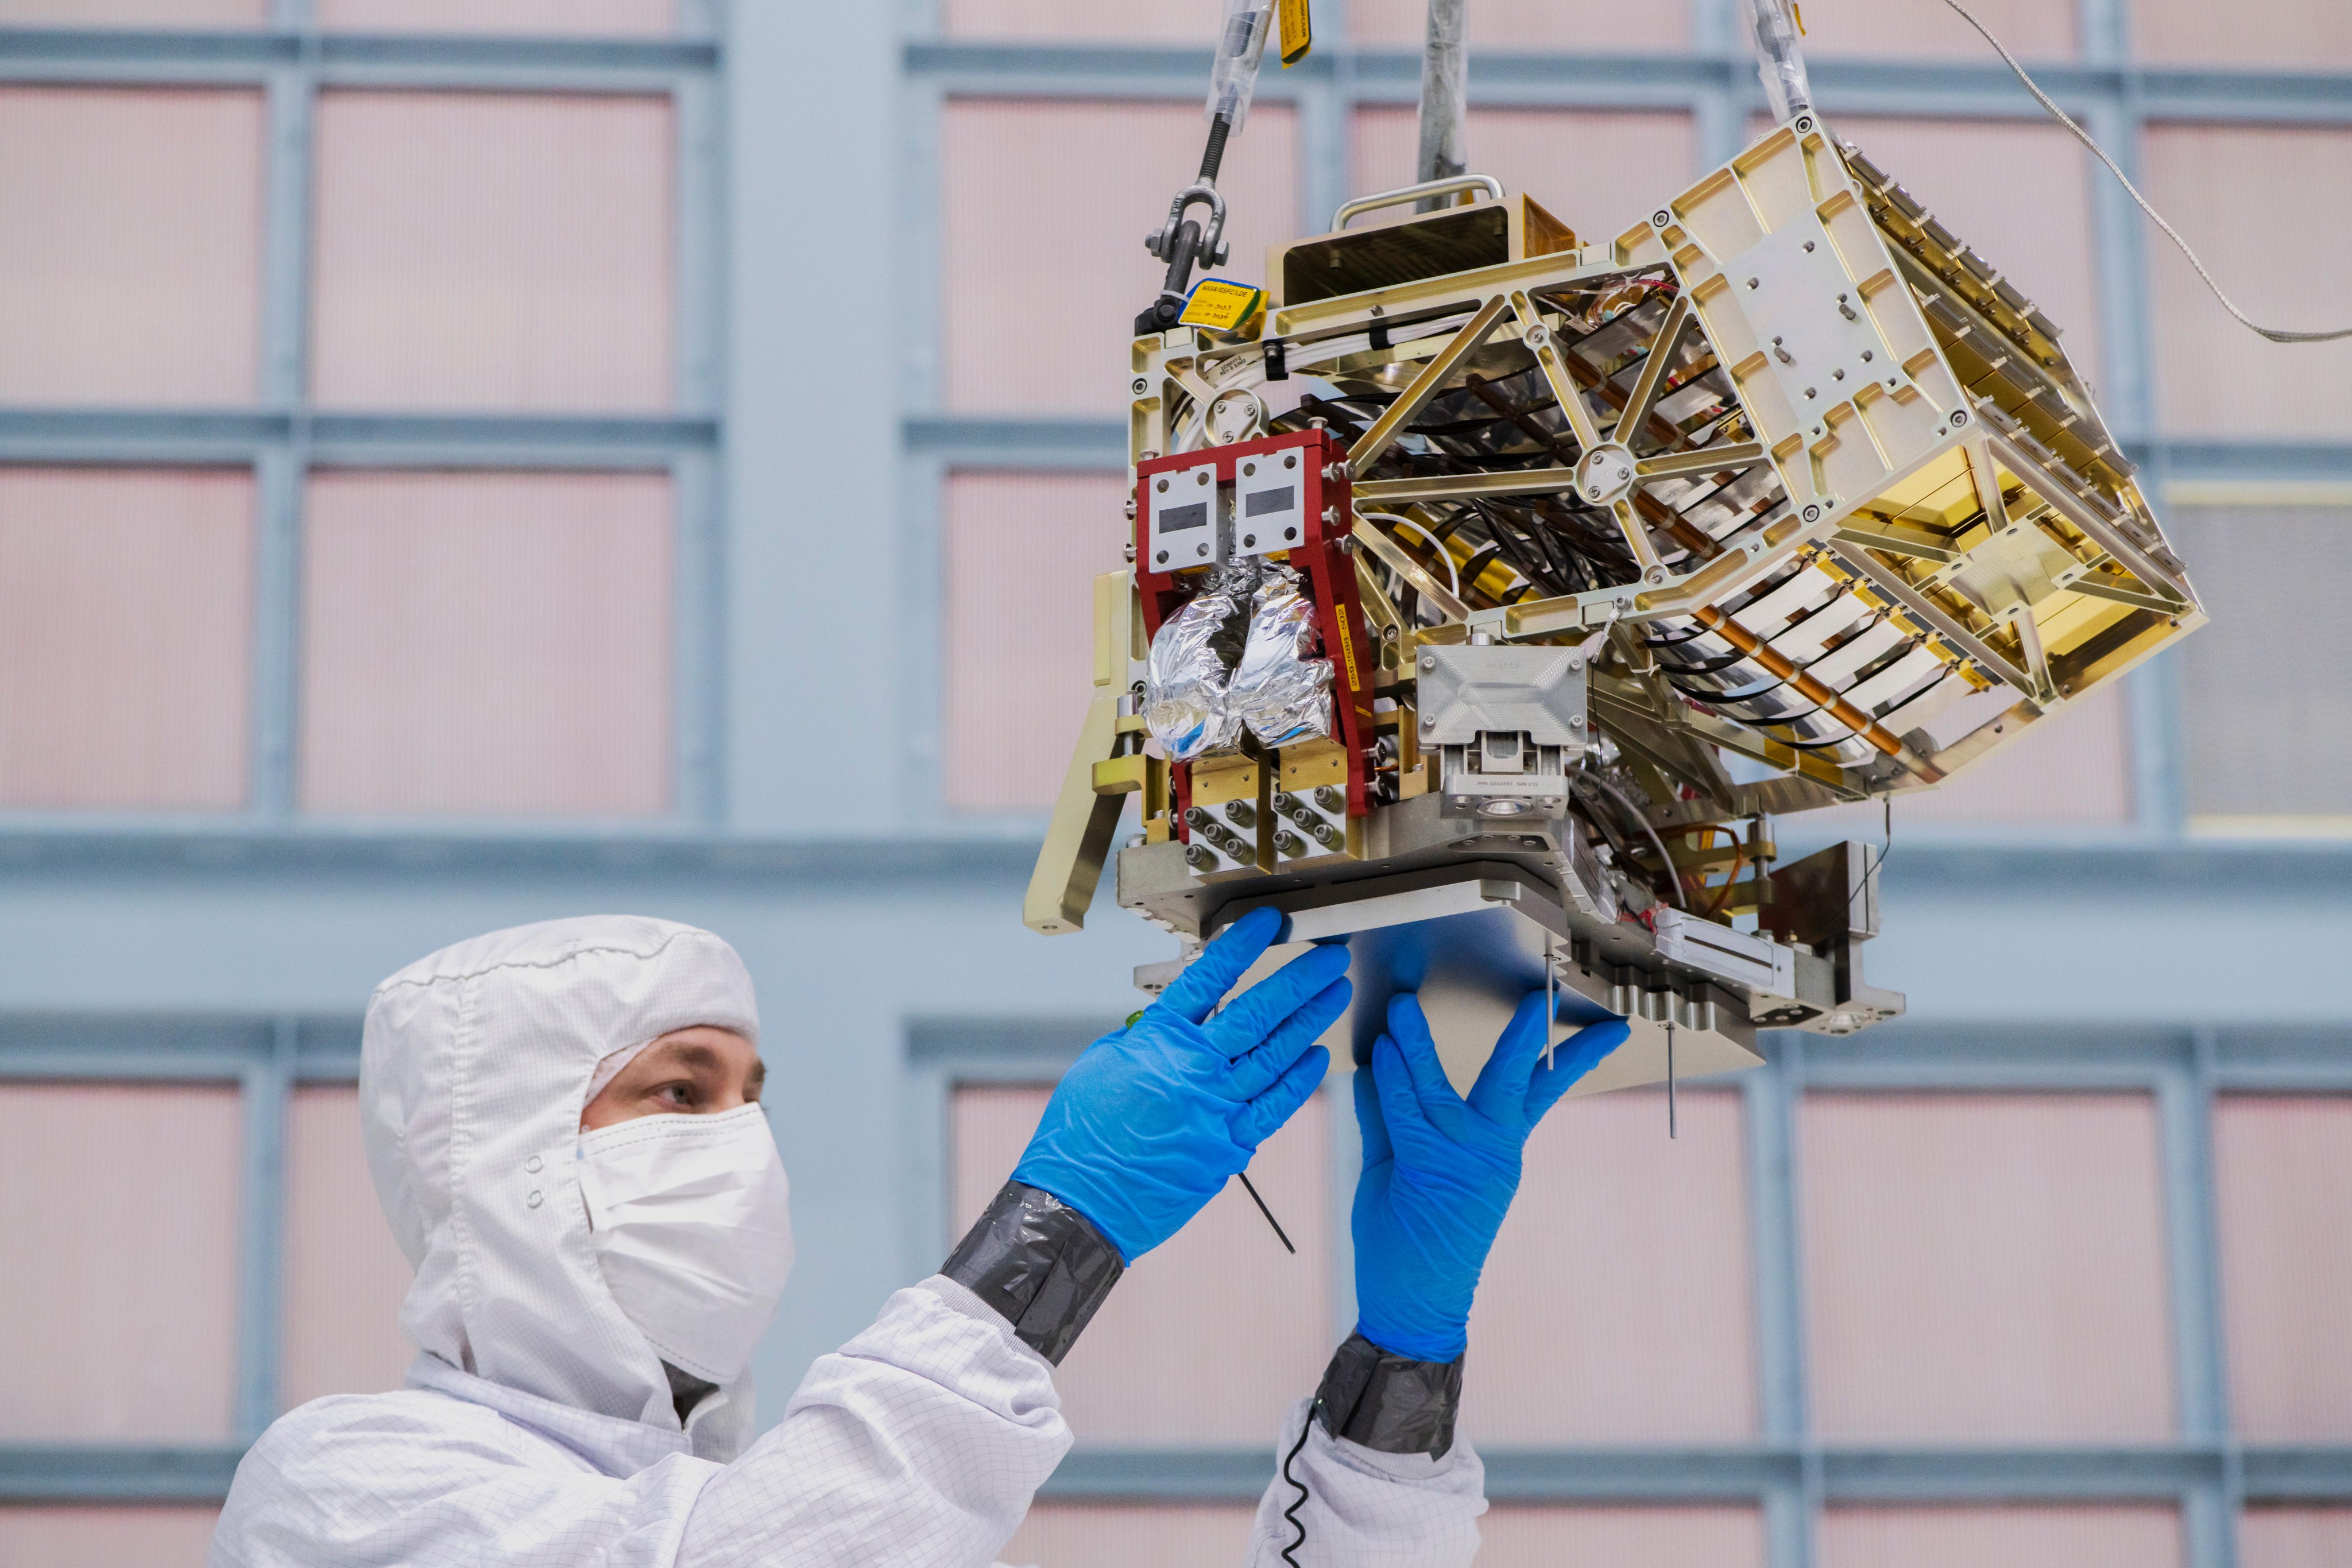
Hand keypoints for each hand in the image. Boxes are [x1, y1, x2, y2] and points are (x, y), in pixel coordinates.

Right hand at [1014, 907, 1349, 1262]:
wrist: (1082, 1202)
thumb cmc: (1082, 1135)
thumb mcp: (1102, 1064)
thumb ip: (1145, 1037)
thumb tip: (1175, 1021)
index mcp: (1157, 1041)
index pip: (1209, 979)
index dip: (1243, 946)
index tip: (1270, 922)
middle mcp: (1192, 1069)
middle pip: (1257, 1013)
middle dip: (1300, 981)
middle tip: (1331, 957)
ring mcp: (1215, 1109)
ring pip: (1275, 1055)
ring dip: (1311, 1021)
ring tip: (1335, 994)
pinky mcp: (1228, 1147)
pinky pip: (1275, 1106)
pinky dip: (1299, 1079)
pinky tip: (1318, 1055)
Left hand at [1351, 992, 1627, 1361]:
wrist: (1416, 1308)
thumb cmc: (1412, 1241)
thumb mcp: (1403, 1166)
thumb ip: (1391, 1115)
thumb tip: (1374, 1066)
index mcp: (1500, 1149)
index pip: (1541, 1090)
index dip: (1571, 1056)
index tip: (1600, 1026)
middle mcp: (1492, 1153)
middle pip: (1517, 1081)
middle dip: (1528, 1036)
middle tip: (1541, 994)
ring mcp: (1463, 1164)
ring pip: (1442, 1090)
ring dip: (1419, 1045)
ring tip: (1403, 1006)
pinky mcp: (1427, 1173)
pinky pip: (1406, 1115)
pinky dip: (1392, 1081)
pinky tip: (1381, 1052)